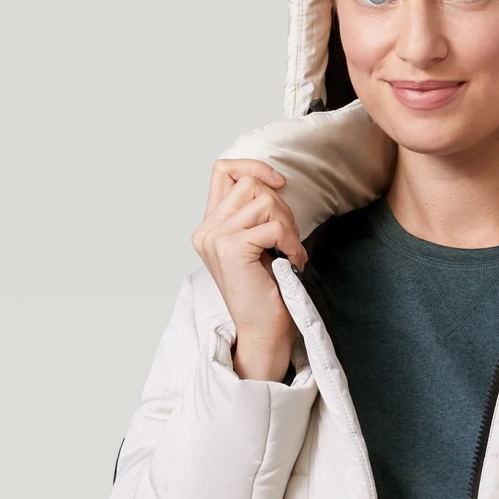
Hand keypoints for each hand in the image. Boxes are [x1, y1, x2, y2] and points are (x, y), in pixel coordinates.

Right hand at [192, 158, 307, 379]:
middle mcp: (206, 230)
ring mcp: (215, 238)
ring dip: (288, 226)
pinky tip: (292, 261)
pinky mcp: (231, 249)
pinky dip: (291, 242)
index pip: (223, 170)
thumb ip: (255, 213)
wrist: (263, 330)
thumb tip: (273, 182)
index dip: (254, 168)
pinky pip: (273, 226)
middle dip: (281, 207)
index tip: (278, 184)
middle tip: (289, 239)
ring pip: (263, 201)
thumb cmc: (266, 290)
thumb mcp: (259, 243)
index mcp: (210, 225)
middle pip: (250, 184)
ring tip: (290, 252)